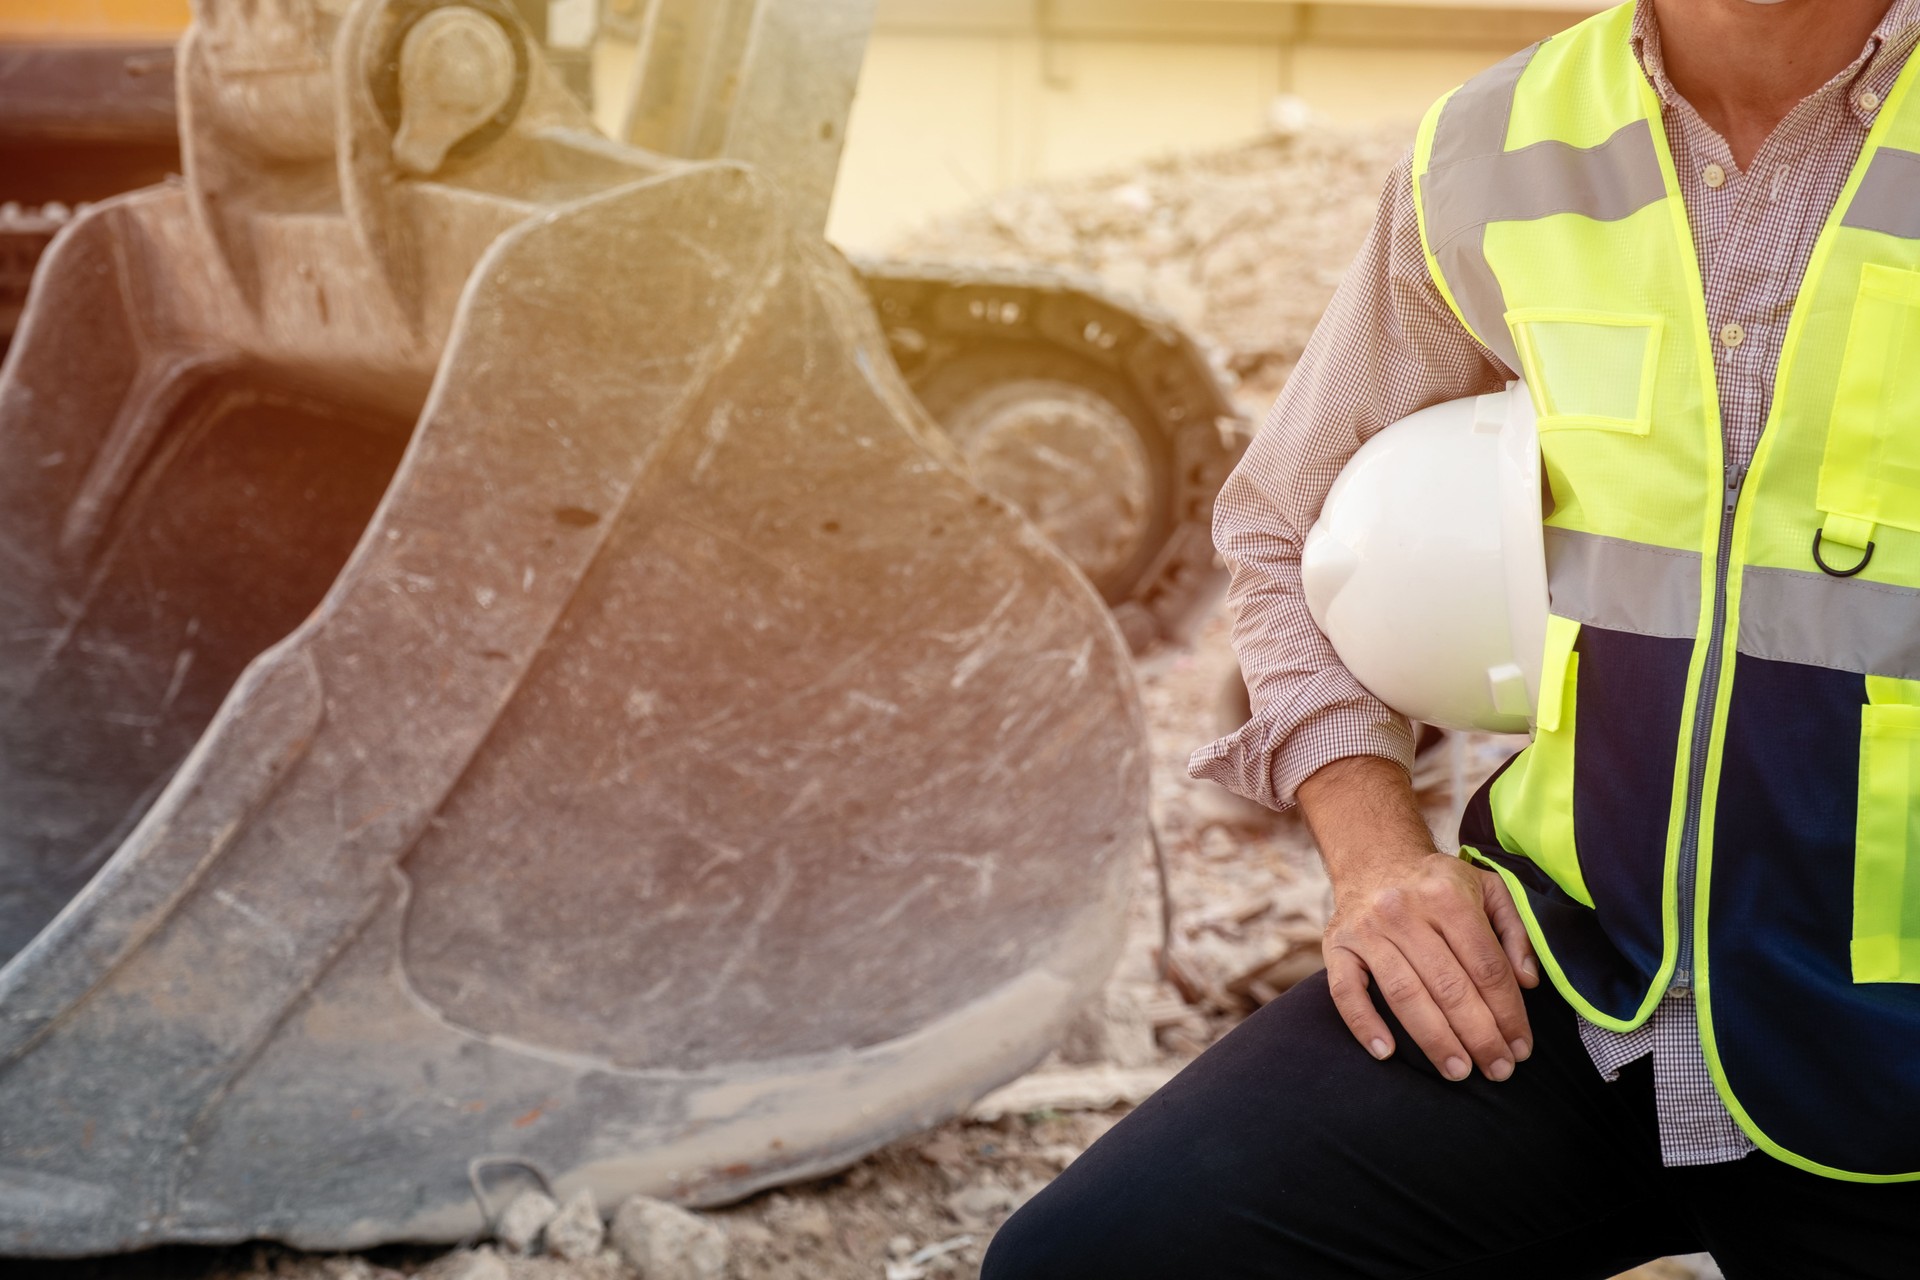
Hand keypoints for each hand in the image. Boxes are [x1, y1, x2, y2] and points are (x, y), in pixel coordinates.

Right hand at [1297, 756, 1539, 1082]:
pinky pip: (1346, 992)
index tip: (1522, 1047)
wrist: (1375, 859)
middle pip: (1449, 986)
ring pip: (1404, 995)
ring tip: (1459, 1071)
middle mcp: (1403, 910)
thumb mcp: (1489, 890)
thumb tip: (1528, 983)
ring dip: (1435, 1041)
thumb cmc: (1440, 885)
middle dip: (1479, 1036)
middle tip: (1499, 1070)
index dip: (1508, 1013)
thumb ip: (1517, 932)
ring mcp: (1366, 929)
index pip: (1486, 966)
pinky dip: (1364, 1025)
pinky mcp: (1337, 945)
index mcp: (1447, 895)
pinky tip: (1387, 1054)